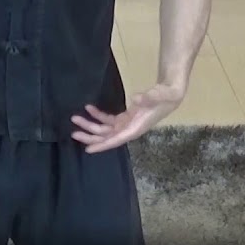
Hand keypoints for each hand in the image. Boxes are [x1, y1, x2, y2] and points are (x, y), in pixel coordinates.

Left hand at [70, 83, 184, 153]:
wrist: (170, 95)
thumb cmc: (165, 97)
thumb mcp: (159, 95)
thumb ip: (149, 97)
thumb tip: (136, 99)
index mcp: (135, 128)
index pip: (116, 140)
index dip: (102, 145)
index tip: (88, 149)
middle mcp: (128, 129)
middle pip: (106, 136)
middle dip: (90, 135)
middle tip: (73, 132)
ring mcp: (126, 124)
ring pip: (105, 129)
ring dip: (91, 125)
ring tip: (75, 119)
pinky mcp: (125, 118)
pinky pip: (108, 120)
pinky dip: (98, 115)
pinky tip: (89, 108)